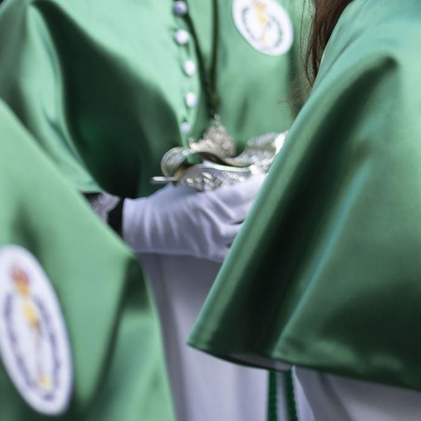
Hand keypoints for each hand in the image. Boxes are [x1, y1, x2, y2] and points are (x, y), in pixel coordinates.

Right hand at [120, 173, 263, 261]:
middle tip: (274, 191)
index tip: (270, 178)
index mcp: (209, 202)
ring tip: (267, 212)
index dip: (259, 185)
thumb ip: (209, 178)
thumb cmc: (166, 201)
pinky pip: (233, 252)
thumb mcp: (187, 184)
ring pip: (246, 231)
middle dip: (264, 200)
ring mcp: (213, 240)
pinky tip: (254, 236)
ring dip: (257, 221)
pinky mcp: (209, 252)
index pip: (243, 194)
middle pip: (249, 211)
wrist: (147, 226)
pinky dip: (243, 244)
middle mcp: (215, 222)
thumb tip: (232, 167)